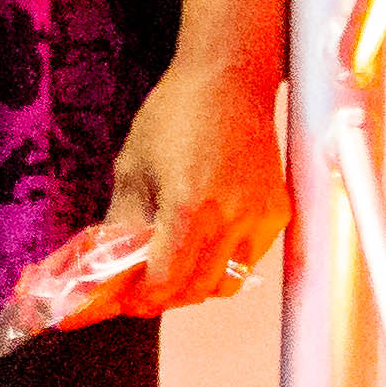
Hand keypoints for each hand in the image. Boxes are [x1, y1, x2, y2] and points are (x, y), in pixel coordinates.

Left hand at [90, 53, 290, 317]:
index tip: (122, 302)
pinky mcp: (278, 214)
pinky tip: (198, 252)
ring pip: (225, 282)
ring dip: (193, 289)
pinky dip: (221, 268)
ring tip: (166, 275)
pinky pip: (247, 261)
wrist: (228, 84)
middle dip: (162, 299)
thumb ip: (124, 221)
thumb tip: (107, 262)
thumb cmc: (174, 118)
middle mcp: (231, 218)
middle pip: (197, 289)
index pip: (166, 278)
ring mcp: (260, 219)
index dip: (141, 298)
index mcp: (189, 206)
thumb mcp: (133, 168)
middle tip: (136, 295)